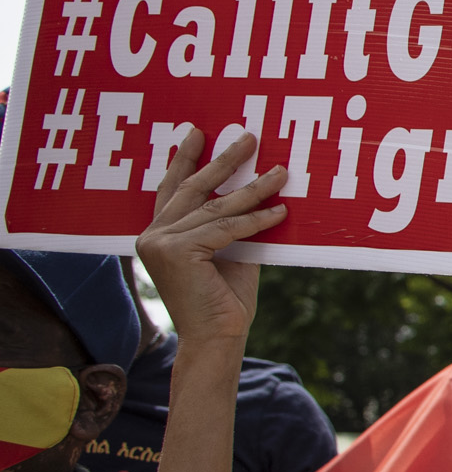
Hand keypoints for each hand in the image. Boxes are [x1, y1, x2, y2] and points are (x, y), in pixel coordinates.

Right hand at [135, 129, 285, 347]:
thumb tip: (259, 188)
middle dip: (223, 160)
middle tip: (248, 137)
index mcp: (158, 235)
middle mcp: (151, 236)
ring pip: (215, 206)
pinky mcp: (178, 251)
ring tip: (281, 171)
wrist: (218, 337)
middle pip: (192, 188)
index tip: (198, 133)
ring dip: (253, 187)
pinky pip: (227, 227)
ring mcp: (160, 243)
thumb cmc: (225, 300)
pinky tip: (281, 210)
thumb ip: (231, 224)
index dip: (185, 160)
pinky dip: (257, 218)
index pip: (173, 190)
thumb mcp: (231, 252)